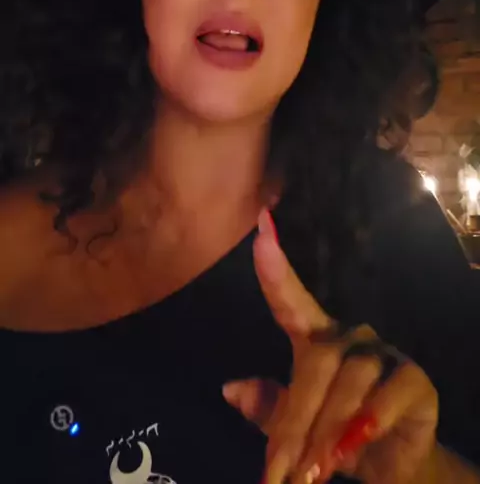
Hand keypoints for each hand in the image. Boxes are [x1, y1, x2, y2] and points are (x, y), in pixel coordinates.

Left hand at [223, 210, 438, 483]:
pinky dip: (366, 422)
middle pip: (316, 361)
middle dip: (294, 419)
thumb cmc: (334, 435)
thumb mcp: (294, 425)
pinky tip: (350, 448)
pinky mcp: (413, 379)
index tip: (260, 228)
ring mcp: (382, 355)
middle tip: (278, 469)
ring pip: (347, 383)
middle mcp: (348, 337)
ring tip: (310, 472)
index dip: (275, 267)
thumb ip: (267, 406)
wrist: (391, 465)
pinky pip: (387, 395)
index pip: (291, 299)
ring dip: (325, 432)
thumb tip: (229, 388)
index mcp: (315, 339)